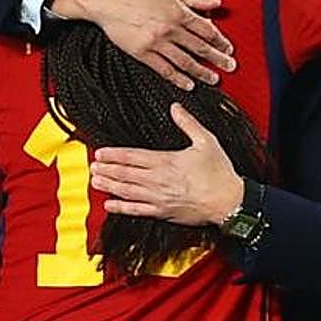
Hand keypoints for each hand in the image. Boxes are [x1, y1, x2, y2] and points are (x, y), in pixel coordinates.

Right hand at [53, 0, 234, 89]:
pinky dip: (177, 78)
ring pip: (185, 61)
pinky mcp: (142, 53)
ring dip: (201, 72)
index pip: (207, 29)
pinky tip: (187, 84)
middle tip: (230, 67)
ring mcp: (156, 42)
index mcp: (179, 12)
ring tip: (213, 79)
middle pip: (200, 47)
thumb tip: (216, 3)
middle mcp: (170, 28)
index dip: (220, 40)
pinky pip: (163, 69)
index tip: (229, 49)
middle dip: (217, 59)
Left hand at [90, 103, 244, 224]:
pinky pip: (136, 210)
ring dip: (109, 185)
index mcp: (166, 161)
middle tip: (92, 165)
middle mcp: (158, 180)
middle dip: (107, 169)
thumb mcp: (207, 141)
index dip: (114, 154)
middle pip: (125, 174)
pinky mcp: (162, 212)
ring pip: (126, 191)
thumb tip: (175, 107)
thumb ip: (188, 123)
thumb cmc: (219, 173)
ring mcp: (159, 198)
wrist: (229, 201)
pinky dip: (121, 208)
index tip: (100, 152)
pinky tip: (109, 204)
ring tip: (95, 180)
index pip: (133, 156)